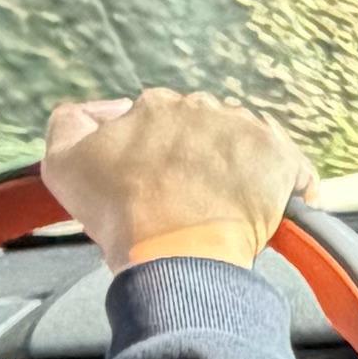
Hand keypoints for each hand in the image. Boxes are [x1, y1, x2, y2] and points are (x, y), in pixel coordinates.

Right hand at [46, 90, 307, 279]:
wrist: (175, 252)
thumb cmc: (122, 215)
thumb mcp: (63, 163)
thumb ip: (71, 123)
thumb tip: (101, 110)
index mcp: (154, 105)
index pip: (159, 121)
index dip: (154, 153)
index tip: (154, 182)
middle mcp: (202, 107)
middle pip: (203, 130)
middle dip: (197, 159)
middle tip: (187, 199)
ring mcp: (245, 130)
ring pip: (245, 144)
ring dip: (238, 169)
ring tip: (226, 208)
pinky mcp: (281, 159)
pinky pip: (295, 168)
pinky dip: (291, 185)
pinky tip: (280, 206)